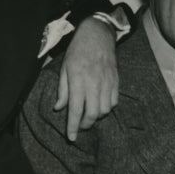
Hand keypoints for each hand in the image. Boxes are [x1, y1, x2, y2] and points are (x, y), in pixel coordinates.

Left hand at [54, 17, 117, 138]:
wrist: (97, 36)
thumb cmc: (77, 51)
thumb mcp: (64, 69)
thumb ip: (63, 90)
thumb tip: (59, 108)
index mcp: (78, 80)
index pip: (75, 110)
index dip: (73, 126)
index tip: (71, 137)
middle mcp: (93, 84)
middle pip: (92, 114)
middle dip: (85, 125)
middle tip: (79, 126)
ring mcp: (107, 83)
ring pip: (104, 110)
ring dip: (96, 117)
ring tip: (88, 114)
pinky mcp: (115, 81)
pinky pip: (113, 102)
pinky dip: (106, 108)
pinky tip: (99, 105)